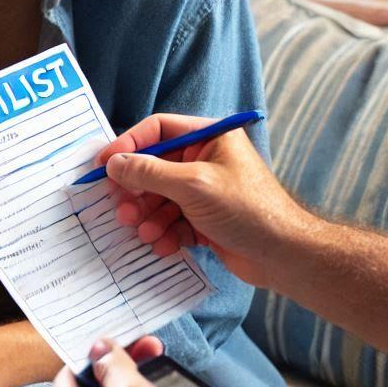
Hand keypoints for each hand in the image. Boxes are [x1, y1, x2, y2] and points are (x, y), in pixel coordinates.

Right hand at [98, 114, 313, 289]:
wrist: (285, 257)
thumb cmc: (247, 210)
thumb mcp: (193, 186)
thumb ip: (150, 173)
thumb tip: (114, 163)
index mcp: (210, 137)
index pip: (159, 129)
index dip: (128, 144)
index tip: (102, 165)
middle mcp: (206, 159)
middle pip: (155, 167)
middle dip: (137, 191)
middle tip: (121, 209)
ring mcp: (205, 190)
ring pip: (161, 198)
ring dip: (149, 216)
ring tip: (144, 232)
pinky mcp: (205, 219)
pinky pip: (173, 220)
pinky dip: (166, 233)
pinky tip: (166, 245)